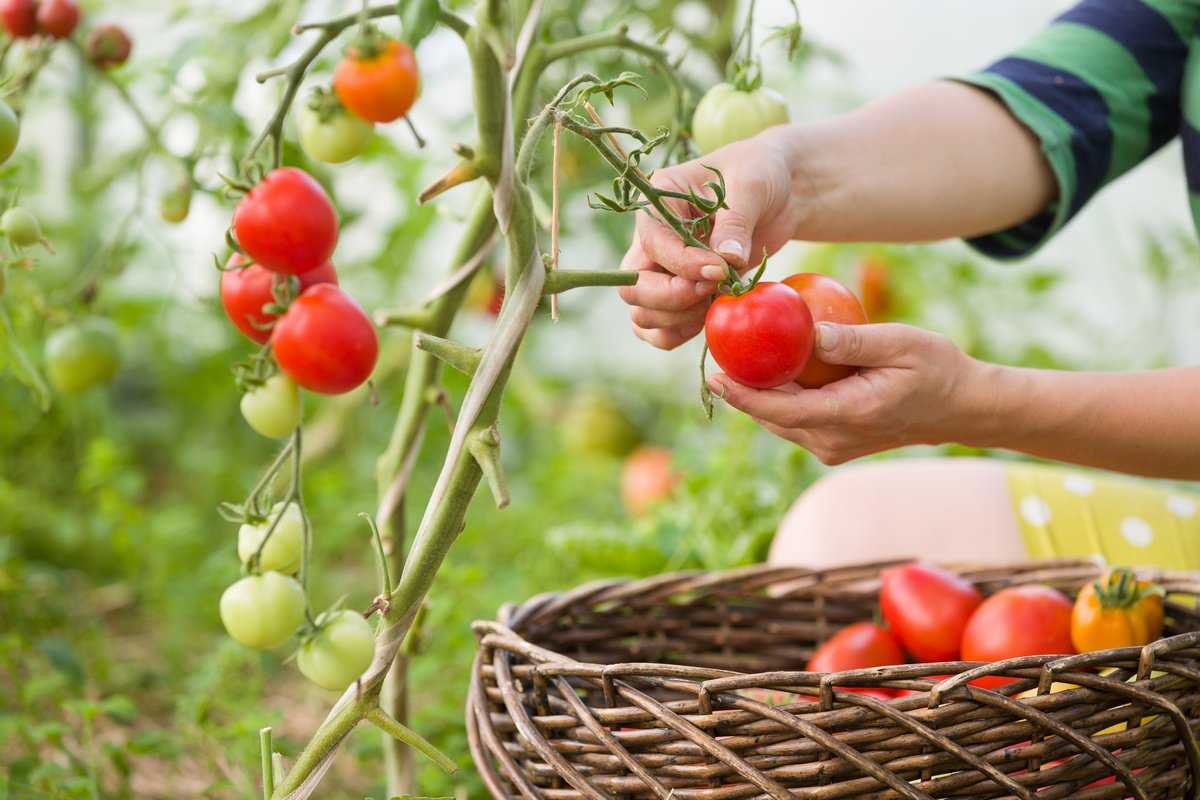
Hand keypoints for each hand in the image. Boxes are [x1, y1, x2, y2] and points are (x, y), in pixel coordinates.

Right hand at [619, 129, 806, 349]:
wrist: (779, 192)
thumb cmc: (761, 174)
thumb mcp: (752, 185)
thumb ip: (735, 222)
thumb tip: (726, 259)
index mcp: (658, 200)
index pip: (652, 244)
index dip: (683, 265)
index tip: (721, 271)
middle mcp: (651, 237)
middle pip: (633, 285)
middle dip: (671, 299)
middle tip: (712, 291)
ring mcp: (661, 268)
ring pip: (641, 313)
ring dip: (676, 320)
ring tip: (715, 303)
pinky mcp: (679, 292)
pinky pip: (658, 329)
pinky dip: (678, 334)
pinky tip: (710, 319)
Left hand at [707, 322, 987, 463]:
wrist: (961, 408)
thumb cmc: (937, 369)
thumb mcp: (901, 344)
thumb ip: (853, 340)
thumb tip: (809, 331)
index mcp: (847, 416)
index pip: (781, 409)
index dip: (743, 394)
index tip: (714, 375)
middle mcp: (833, 440)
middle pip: (772, 417)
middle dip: (740, 391)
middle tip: (714, 357)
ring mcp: (834, 447)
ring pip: (780, 422)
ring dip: (756, 395)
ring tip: (731, 362)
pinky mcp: (836, 443)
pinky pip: (796, 421)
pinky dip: (778, 398)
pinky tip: (765, 370)